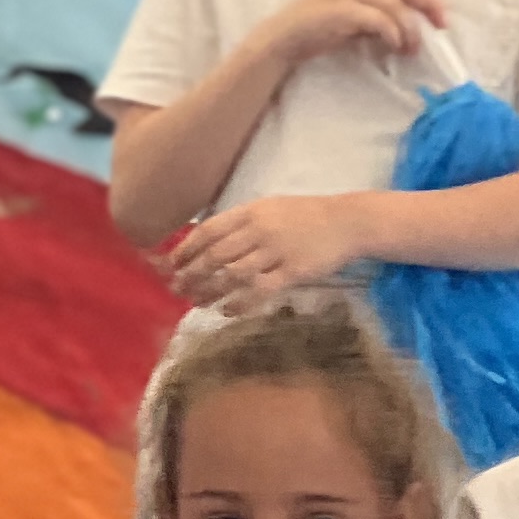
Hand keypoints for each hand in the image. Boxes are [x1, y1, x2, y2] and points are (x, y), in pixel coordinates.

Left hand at [171, 190, 367, 309]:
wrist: (347, 222)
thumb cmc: (306, 216)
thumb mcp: (270, 208)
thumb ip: (241, 222)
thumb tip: (207, 238)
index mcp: (251, 211)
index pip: (208, 231)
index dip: (186, 249)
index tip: (171, 264)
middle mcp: (259, 230)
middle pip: (215, 255)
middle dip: (192, 274)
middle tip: (177, 289)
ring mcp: (276, 251)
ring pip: (233, 275)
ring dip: (211, 291)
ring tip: (197, 302)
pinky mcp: (293, 271)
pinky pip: (260, 290)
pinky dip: (240, 302)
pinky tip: (228, 310)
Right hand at [262, 0, 445, 72]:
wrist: (285, 38)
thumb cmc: (324, 27)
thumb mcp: (359, 12)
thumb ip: (384, 9)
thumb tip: (419, 21)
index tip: (440, 16)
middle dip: (429, 5)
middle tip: (439, 28)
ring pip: (395, 2)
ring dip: (410, 28)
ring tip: (412, 47)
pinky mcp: (339, 9)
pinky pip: (378, 18)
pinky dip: (392, 32)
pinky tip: (395, 45)